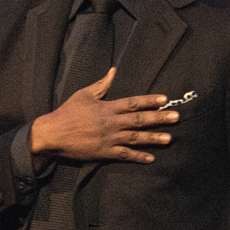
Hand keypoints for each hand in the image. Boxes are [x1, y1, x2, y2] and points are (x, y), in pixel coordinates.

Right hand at [28, 68, 173, 166]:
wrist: (52, 134)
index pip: (133, 103)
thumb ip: (102, 85)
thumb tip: (113, 71)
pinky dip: (138, 157)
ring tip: (169, 138)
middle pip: (139, 120)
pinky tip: (150, 158)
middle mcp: (110, 123)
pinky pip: (124, 155)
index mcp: (107, 107)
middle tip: (176, 117)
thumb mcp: (84, 94)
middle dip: (159, 118)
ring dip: (153, 138)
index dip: (149, 101)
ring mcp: (108, 138)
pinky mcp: (104, 152)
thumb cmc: (67, 112)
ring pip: (135, 138)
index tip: (164, 100)